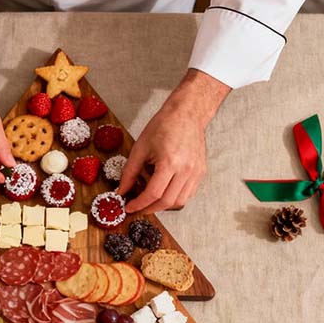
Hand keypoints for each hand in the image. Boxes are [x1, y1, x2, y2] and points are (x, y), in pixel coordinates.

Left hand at [118, 69, 230, 212]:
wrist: (187, 114)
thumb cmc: (164, 126)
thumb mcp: (140, 147)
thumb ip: (129, 172)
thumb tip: (122, 191)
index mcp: (170, 162)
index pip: (153, 193)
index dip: (139, 204)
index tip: (129, 207)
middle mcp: (186, 170)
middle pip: (167, 202)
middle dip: (149, 208)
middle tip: (137, 207)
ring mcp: (196, 172)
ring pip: (179, 202)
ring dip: (163, 205)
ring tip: (150, 199)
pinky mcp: (201, 172)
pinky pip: (188, 194)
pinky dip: (174, 198)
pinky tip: (164, 191)